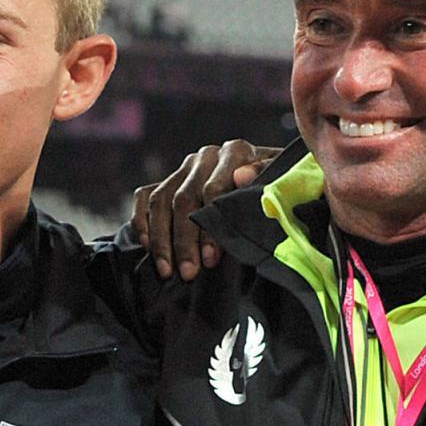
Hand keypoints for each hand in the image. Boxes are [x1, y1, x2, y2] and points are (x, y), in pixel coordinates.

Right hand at [132, 139, 267, 278]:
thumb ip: (267, 178)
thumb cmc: (278, 191)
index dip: (209, 227)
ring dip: (161, 239)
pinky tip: (147, 247)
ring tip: (167, 271)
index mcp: (236, 152)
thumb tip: (241, 178)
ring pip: (161, 201)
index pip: (213, 190)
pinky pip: (145, 197)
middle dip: (184, 240)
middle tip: (188, 273)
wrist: (268, 183)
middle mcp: (207, 156)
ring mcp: (185, 167)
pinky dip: (143, 221)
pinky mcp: (168, 178)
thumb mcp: (282, 183)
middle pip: (184, 199)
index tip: (211, 259)